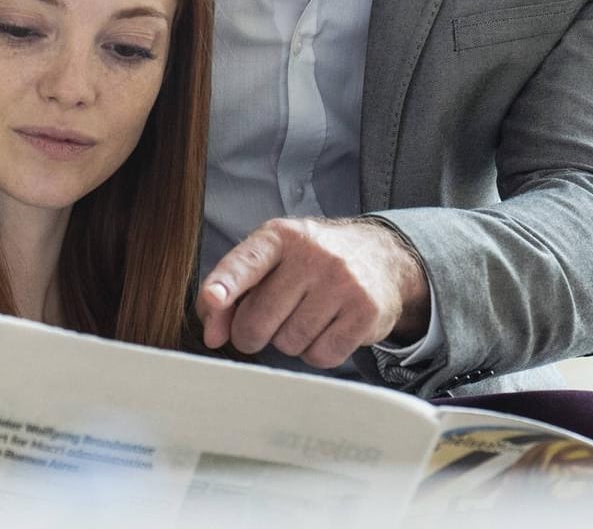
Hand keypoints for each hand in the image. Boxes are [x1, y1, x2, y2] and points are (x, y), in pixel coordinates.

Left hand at [196, 217, 430, 367]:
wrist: (379, 257)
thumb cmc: (310, 263)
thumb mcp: (270, 261)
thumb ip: (231, 292)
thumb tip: (213, 336)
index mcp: (280, 236)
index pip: (246, 262)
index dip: (225, 283)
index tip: (213, 298)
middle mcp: (312, 255)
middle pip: (258, 319)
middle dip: (251, 333)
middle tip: (266, 323)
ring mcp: (342, 282)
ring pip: (288, 342)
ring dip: (288, 341)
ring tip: (305, 316)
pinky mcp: (366, 311)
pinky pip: (321, 356)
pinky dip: (316, 353)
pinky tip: (326, 329)